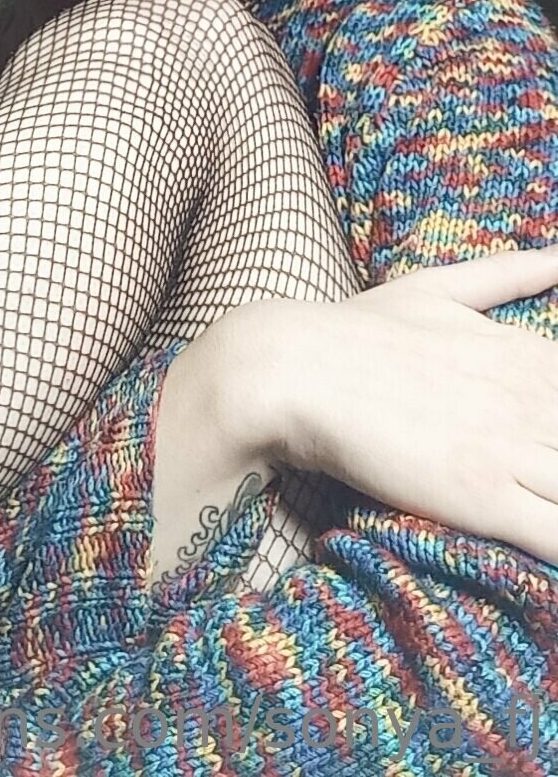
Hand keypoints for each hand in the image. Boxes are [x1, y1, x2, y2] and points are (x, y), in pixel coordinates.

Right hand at [221, 245, 557, 564]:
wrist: (297, 369)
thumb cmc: (360, 331)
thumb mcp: (438, 290)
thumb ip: (508, 274)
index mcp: (527, 353)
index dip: (556, 421)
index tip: (537, 433)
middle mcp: (532, 399)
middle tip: (534, 466)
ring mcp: (511, 451)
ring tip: (538, 501)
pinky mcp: (485, 499)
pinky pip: (554, 537)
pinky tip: (549, 553)